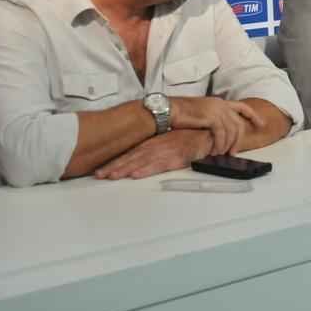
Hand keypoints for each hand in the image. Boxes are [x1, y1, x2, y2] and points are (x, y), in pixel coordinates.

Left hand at [94, 129, 212, 179]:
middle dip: (115, 166)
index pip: (130, 152)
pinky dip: (148, 169)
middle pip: (132, 157)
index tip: (100, 169)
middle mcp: (157, 145)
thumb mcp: (168, 141)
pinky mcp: (178, 157)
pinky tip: (137, 174)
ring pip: (142, 161)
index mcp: (153, 142)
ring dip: (127, 169)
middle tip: (99, 174)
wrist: (210, 134)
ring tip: (112, 176)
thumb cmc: (189, 138)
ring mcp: (167, 151)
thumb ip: (153, 149)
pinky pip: (160, 165)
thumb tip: (135, 162)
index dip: (115, 161)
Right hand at [172, 96, 265, 154]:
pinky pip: (221, 135)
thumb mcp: (202, 113)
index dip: (253, 116)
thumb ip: (213, 118)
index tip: (261, 124)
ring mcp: (216, 110)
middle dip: (238, 140)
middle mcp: (220, 104)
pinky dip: (219, 145)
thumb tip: (221, 133)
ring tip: (220, 153)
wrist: (168, 110)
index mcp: (219, 102)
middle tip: (233, 152)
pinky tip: (214, 150)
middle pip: (238, 124)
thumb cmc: (181, 114)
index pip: (242, 107)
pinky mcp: (210, 118)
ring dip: (226, 145)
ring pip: (231, 131)